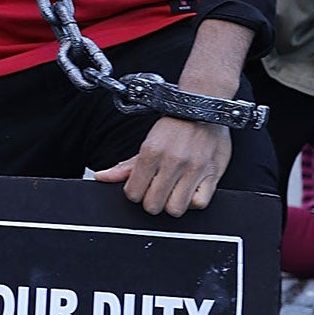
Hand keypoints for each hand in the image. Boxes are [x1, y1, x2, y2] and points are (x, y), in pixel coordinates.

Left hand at [95, 116, 232, 215]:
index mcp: (152, 152)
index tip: (142, 187)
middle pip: (153, 205)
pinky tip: (189, 191)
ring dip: (172, 204)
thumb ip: (125, 165)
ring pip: (175, 208)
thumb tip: (102, 177)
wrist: (203, 106)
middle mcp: (173, 160)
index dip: (135, 193)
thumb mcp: (147, 143)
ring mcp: (194, 168)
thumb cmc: (176, 126)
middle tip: (157, 190)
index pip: (134, 193)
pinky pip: (199, 204)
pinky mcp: (211, 173)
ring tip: (174, 192)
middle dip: (152, 201)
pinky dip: (193, 202)